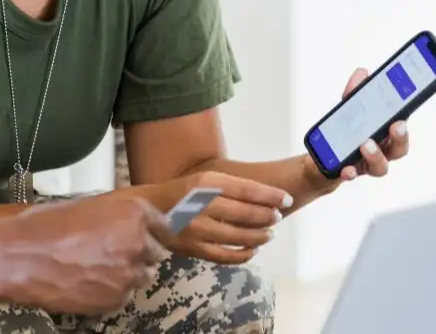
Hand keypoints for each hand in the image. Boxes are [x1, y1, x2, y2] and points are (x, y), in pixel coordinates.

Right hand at [0, 196, 170, 314]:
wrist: (19, 258)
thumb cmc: (44, 226)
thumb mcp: (83, 207)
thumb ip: (112, 217)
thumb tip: (121, 224)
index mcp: (133, 214)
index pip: (163, 226)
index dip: (154, 232)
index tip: (149, 236)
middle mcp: (138, 243)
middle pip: (154, 254)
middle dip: (137, 254)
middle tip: (111, 254)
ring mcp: (128, 274)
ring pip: (140, 278)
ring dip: (125, 275)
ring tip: (95, 270)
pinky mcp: (115, 300)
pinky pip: (122, 297)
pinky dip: (110, 293)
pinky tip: (86, 284)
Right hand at [149, 171, 293, 264]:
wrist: (149, 209)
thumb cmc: (182, 192)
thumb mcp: (204, 179)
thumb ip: (231, 186)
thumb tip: (266, 197)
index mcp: (205, 182)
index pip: (247, 189)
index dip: (271, 195)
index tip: (287, 200)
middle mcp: (201, 205)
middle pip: (246, 213)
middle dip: (268, 216)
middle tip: (277, 217)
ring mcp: (197, 229)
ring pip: (239, 236)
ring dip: (260, 236)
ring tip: (269, 234)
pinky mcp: (194, 248)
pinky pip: (226, 256)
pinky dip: (244, 255)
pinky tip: (252, 250)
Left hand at [309, 67, 412, 186]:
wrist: (322, 157)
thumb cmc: (344, 133)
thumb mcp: (348, 109)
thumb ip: (355, 92)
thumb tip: (362, 73)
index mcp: (385, 134)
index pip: (402, 127)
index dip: (407, 122)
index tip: (403, 116)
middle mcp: (381, 151)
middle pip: (398, 149)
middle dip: (400, 138)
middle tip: (395, 126)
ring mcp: (366, 164)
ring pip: (380, 166)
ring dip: (376, 155)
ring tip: (366, 144)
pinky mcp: (349, 172)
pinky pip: (352, 175)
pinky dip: (349, 172)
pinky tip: (346, 169)